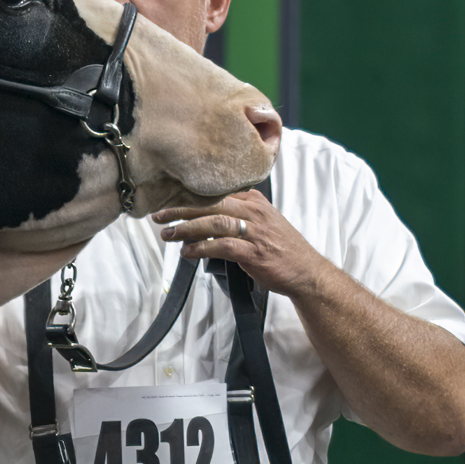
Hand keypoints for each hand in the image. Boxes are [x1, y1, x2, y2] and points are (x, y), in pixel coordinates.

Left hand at [152, 189, 335, 303]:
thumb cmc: (280, 249)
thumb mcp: (261, 222)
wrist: (305, 270)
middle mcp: (254, 212)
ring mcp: (255, 231)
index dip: (189, 197)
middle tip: (158, 216)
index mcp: (254, 201)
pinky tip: (187, 252)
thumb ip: (236, 216)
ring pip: (214, 222)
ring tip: (167, 234)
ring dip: (186, 228)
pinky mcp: (254, 252)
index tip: (168, 202)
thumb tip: (201, 222)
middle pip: (211, 204)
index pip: (216, 193)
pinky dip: (201, 248)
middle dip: (181, 209)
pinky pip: (221, 246)